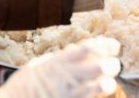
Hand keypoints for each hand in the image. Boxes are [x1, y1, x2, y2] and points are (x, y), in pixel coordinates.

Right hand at [0, 37, 120, 97]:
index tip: (114, 46)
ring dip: (108, 82)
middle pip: (101, 66)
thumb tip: (81, 51)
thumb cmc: (24, 85)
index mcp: (59, 62)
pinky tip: (96, 93)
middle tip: (113, 64)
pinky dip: (97, 94)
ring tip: (107, 81)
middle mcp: (67, 77)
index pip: (89, 48)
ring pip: (102, 85)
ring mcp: (70, 93)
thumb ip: (61, 58)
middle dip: (112, 64)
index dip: (106, 45)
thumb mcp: (40, 65)